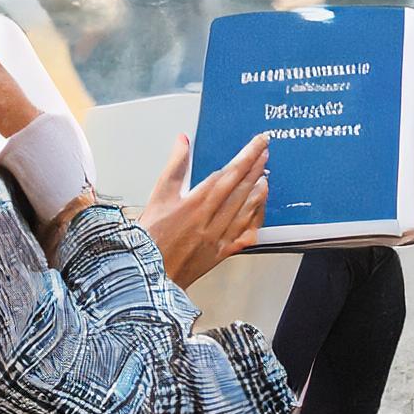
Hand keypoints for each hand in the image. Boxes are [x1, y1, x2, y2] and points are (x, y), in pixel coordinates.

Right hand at [139, 133, 268, 289]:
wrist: (148, 273)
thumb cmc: (150, 236)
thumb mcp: (159, 195)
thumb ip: (174, 166)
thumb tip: (183, 141)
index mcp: (196, 203)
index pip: (228, 173)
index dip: (246, 156)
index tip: (257, 144)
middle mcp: (210, 220)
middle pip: (240, 189)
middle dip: (256, 168)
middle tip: (266, 152)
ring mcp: (218, 237)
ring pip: (245, 210)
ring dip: (258, 192)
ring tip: (265, 178)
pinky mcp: (221, 253)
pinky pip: (244, 234)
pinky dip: (254, 220)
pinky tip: (258, 211)